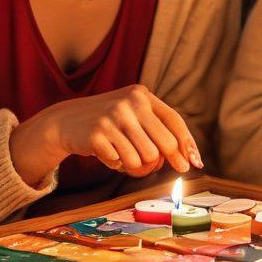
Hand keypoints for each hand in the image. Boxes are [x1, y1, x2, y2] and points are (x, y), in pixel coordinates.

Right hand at [12, 84, 202, 187]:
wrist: (67, 120)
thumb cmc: (109, 122)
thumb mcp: (133, 115)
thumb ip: (157, 130)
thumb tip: (186, 159)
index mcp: (142, 95)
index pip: (174, 120)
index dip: (187, 144)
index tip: (194, 163)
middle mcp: (130, 103)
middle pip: (164, 145)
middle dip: (161, 161)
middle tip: (152, 166)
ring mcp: (113, 117)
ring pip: (144, 158)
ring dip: (136, 165)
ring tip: (122, 155)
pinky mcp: (97, 134)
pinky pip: (121, 163)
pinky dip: (116, 164)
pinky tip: (107, 152)